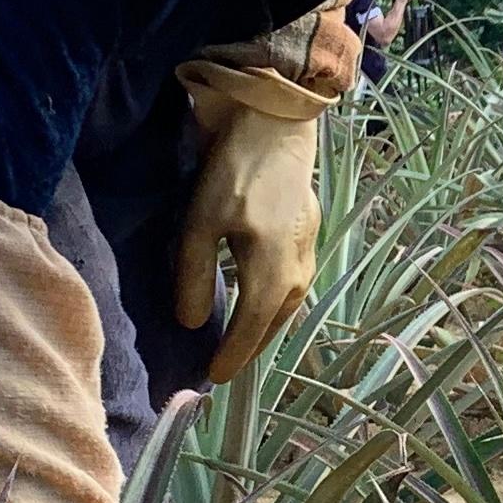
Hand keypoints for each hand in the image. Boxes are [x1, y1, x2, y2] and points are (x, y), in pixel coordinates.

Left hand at [171, 60, 338, 381]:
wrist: (276, 123)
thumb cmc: (234, 171)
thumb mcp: (201, 223)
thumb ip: (195, 275)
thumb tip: (192, 323)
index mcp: (273, 271)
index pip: (253, 328)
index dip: (234, 356)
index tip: (214, 378)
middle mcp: (299, 268)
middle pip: (275, 321)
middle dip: (252, 347)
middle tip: (226, 365)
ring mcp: (309, 249)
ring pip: (289, 303)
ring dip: (266, 325)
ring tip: (242, 338)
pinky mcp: (309, 233)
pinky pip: (294, 282)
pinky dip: (275, 300)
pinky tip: (259, 296)